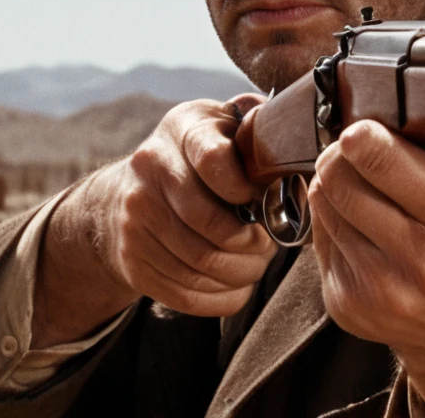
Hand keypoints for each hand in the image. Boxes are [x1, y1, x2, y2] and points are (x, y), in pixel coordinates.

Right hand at [33, 96, 277, 347]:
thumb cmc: (197, 159)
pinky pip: (184, 293)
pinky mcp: (130, 258)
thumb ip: (256, 127)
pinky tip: (237, 287)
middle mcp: (149, 168)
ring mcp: (134, 216)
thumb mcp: (222, 125)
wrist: (125, 195)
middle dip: (252, 244)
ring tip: (256, 265)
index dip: (246, 189)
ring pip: (200, 263)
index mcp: (182, 127)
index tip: (261, 201)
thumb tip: (298, 136)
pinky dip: (220, 298)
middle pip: (209, 223)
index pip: (214, 162)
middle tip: (269, 247)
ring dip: (241, 274)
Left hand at [307, 121, 424, 417]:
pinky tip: (365, 213)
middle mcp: (421, 266)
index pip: (386, 165)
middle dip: (343, 151)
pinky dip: (334, 215)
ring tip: (365, 175)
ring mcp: (380, 291)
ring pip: (324, 203)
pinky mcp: (349, 306)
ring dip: (336, 180)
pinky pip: (319, 236)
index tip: (361, 125)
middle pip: (342, 179)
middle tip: (360, 142)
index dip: (364, 135)